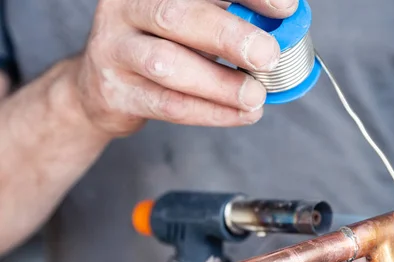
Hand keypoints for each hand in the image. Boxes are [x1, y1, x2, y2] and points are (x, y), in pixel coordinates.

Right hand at [74, 0, 297, 135]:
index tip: (286, 7)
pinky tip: (242, 115)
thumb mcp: (193, 23)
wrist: (103, 85)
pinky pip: (168, 104)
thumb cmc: (162, 46)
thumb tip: (285, 29)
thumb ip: (231, 20)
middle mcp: (128, 8)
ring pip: (168, 64)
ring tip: (256, 96)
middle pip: (178, 16)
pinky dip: (211, 112)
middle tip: (267, 55)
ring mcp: (115, 49)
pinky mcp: (115, 91)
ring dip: (219, 83)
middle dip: (228, 36)